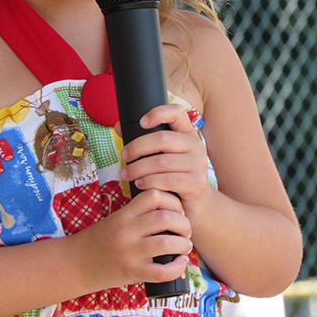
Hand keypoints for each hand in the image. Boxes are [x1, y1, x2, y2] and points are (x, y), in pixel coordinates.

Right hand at [81, 188, 191, 287]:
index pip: (154, 195)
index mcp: (124, 214)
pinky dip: (177, 267)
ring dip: (183, 244)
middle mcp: (127, 231)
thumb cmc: (100, 240)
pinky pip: (162, 271)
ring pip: (167, 243)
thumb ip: (138, 213)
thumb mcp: (116, 219)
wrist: (76, 263)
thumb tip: (170, 210)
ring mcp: (130, 252)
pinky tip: (180, 264)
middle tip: (185, 229)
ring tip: (185, 246)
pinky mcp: (132, 273)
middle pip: (165, 217)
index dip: (172, 200)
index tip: (177, 210)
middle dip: (183, 223)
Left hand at [118, 103, 211, 224]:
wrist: (195, 203)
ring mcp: (198, 164)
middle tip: (124, 156)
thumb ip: (142, 140)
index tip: (141, 122)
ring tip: (126, 174)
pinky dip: (149, 181)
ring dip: (138, 168)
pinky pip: (168, 180)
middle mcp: (195, 145)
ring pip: (162, 162)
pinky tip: (139, 184)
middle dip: (137, 147)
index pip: (177, 112)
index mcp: (186, 132)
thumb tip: (118, 126)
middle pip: (163, 139)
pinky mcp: (196, 183)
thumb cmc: (173, 174)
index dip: (158, 113)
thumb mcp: (161, 154)